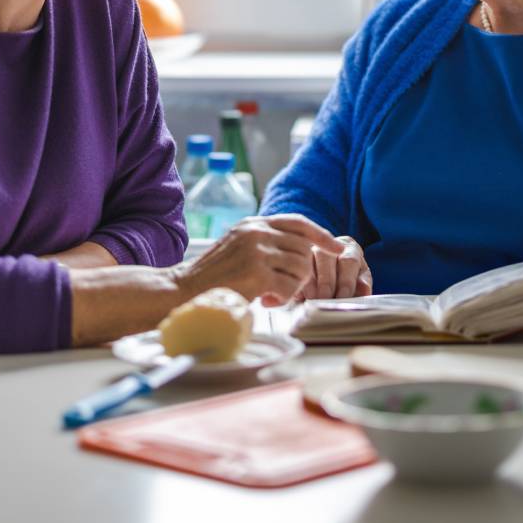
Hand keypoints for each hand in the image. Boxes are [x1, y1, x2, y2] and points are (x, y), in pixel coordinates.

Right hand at [179, 214, 346, 307]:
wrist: (184, 289)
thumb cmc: (214, 275)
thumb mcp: (240, 247)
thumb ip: (266, 242)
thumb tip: (303, 249)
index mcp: (254, 223)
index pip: (298, 222)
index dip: (321, 235)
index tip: (337, 247)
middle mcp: (256, 232)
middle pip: (303, 249)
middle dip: (300, 273)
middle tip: (282, 287)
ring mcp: (256, 250)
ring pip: (300, 269)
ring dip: (291, 287)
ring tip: (269, 293)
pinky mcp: (256, 272)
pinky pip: (289, 287)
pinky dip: (281, 299)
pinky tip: (264, 300)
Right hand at [293, 235, 371, 300]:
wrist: (329, 289)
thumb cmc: (347, 287)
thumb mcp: (358, 285)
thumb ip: (361, 287)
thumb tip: (364, 289)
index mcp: (350, 248)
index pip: (349, 261)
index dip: (346, 281)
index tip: (343, 297)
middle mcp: (330, 244)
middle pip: (327, 258)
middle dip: (327, 281)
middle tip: (325, 299)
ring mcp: (310, 249)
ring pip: (309, 259)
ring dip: (311, 282)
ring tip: (313, 299)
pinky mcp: (295, 257)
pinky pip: (294, 266)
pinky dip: (299, 282)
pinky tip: (301, 296)